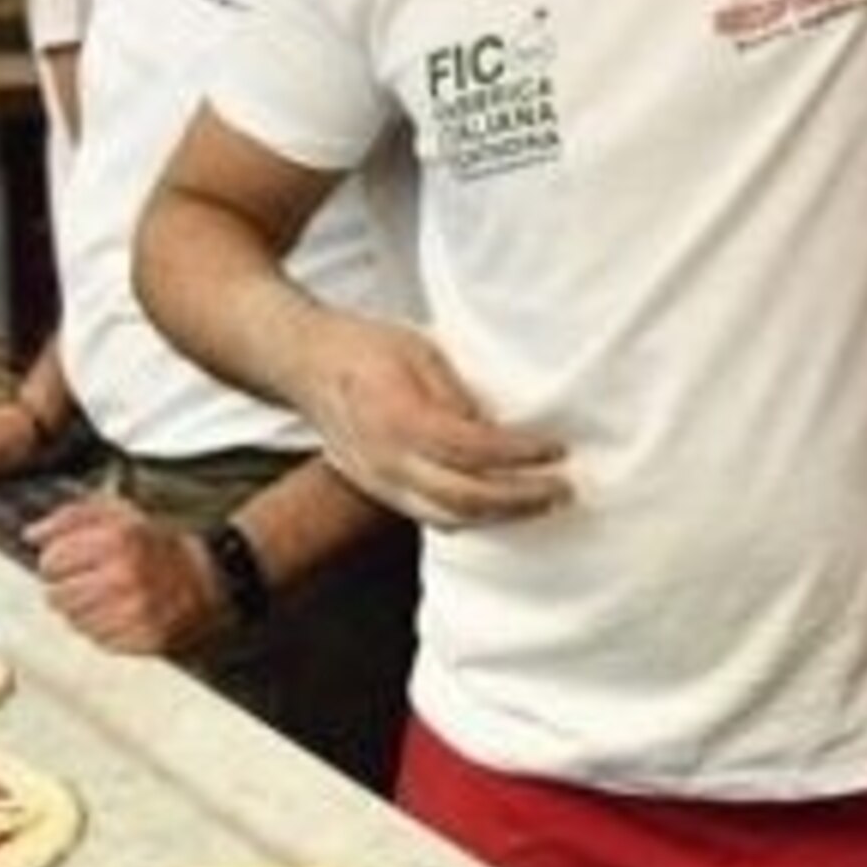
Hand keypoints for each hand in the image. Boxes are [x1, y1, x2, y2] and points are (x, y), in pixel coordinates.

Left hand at [24, 489, 219, 654]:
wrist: (205, 577)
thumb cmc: (157, 545)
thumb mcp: (117, 514)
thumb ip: (70, 517)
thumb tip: (32, 534)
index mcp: (116, 540)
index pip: (51, 562)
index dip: (55, 561)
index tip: (69, 561)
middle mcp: (124, 576)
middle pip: (56, 595)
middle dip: (65, 587)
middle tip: (88, 580)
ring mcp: (133, 610)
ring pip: (73, 620)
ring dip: (81, 609)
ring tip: (105, 595)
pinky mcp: (141, 637)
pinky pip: (96, 639)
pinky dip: (100, 628)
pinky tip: (117, 612)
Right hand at [295, 317, 569, 529]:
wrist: (303, 363)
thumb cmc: (364, 348)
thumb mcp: (421, 351)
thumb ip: (458, 395)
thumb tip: (500, 431)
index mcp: (399, 417)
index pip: (472, 450)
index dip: (520, 456)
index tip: (558, 449)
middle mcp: (386, 460)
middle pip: (463, 499)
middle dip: (520, 499)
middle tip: (563, 489)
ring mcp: (378, 482)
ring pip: (447, 519)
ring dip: (500, 517)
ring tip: (542, 502)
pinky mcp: (376, 490)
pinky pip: (428, 516)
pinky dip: (470, 518)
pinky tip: (501, 507)